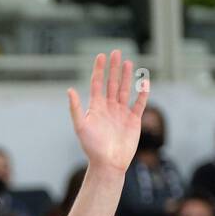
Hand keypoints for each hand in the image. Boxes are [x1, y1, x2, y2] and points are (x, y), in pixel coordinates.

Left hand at [67, 50, 148, 173]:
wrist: (108, 163)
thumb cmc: (92, 147)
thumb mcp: (81, 126)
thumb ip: (76, 108)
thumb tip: (69, 90)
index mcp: (96, 108)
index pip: (97, 84)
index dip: (99, 70)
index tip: (101, 55)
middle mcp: (109, 108)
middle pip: (112, 83)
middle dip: (114, 68)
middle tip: (116, 52)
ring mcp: (122, 113)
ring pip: (125, 90)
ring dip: (127, 77)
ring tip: (128, 62)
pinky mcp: (133, 120)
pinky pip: (139, 103)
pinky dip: (142, 93)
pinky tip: (144, 81)